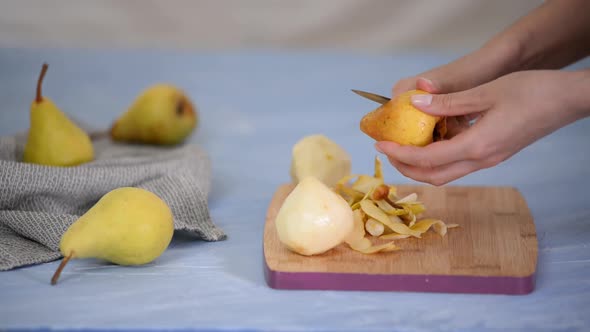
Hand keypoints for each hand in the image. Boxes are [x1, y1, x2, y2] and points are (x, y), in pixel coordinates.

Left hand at [377, 69, 588, 185]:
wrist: (568, 100)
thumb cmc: (533, 91)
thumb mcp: (486, 92)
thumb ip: (448, 103)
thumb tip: (415, 104)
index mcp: (478, 146)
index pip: (428, 159)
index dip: (400, 154)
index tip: (380, 145)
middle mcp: (482, 160)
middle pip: (434, 176)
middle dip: (406, 166)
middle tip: (387, 150)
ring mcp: (489, 160)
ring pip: (446, 174)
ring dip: (420, 166)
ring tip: (403, 147)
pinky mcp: (494, 155)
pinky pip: (458, 165)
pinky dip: (437, 159)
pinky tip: (430, 141)